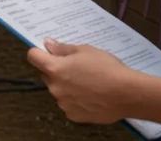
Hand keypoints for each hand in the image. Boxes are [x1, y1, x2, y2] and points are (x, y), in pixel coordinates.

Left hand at [26, 38, 141, 124]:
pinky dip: (76, 101)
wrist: (128, 94)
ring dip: (67, 86)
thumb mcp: (86, 50)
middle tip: (76, 68)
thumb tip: (48, 44)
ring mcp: (63, 103)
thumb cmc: (108, 69)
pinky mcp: (73, 115)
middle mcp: (55, 87)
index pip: (33, 57)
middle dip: (56, 70)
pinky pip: (69, 105)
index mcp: (55, 68)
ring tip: (89, 84)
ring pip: (59, 91)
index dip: (39, 52)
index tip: (47, 52)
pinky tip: (91, 96)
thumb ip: (63, 49)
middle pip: (47, 75)